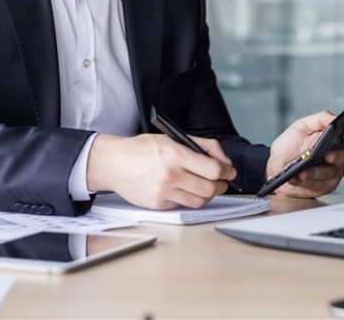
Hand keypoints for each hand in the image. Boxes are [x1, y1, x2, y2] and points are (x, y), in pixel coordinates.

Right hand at [86, 133, 236, 209]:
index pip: (213, 170)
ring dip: (208, 195)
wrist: (115, 162)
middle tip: (222, 181)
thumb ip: (203, 146)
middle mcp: (171, 175)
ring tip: (206, 187)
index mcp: (176, 154)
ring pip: (199, 201)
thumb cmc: (143, 149)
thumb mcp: (173, 137)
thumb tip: (224, 161)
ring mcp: (164, 192)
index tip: (229, 172)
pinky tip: (187, 190)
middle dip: (221, 185)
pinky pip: (183, 205)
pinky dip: (190, 199)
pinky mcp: (158, 205)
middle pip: (210, 188)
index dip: (226, 172)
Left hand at [265, 110, 343, 197]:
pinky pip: (319, 185)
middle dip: (335, 156)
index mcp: (335, 138)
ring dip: (315, 172)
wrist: (276, 166)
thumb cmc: (290, 145)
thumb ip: (320, 119)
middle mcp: (337, 155)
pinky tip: (296, 178)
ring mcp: (332, 172)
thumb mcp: (301, 127)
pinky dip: (307, 181)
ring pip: (330, 173)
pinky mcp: (324, 186)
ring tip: (302, 172)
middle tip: (327, 155)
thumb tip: (335, 119)